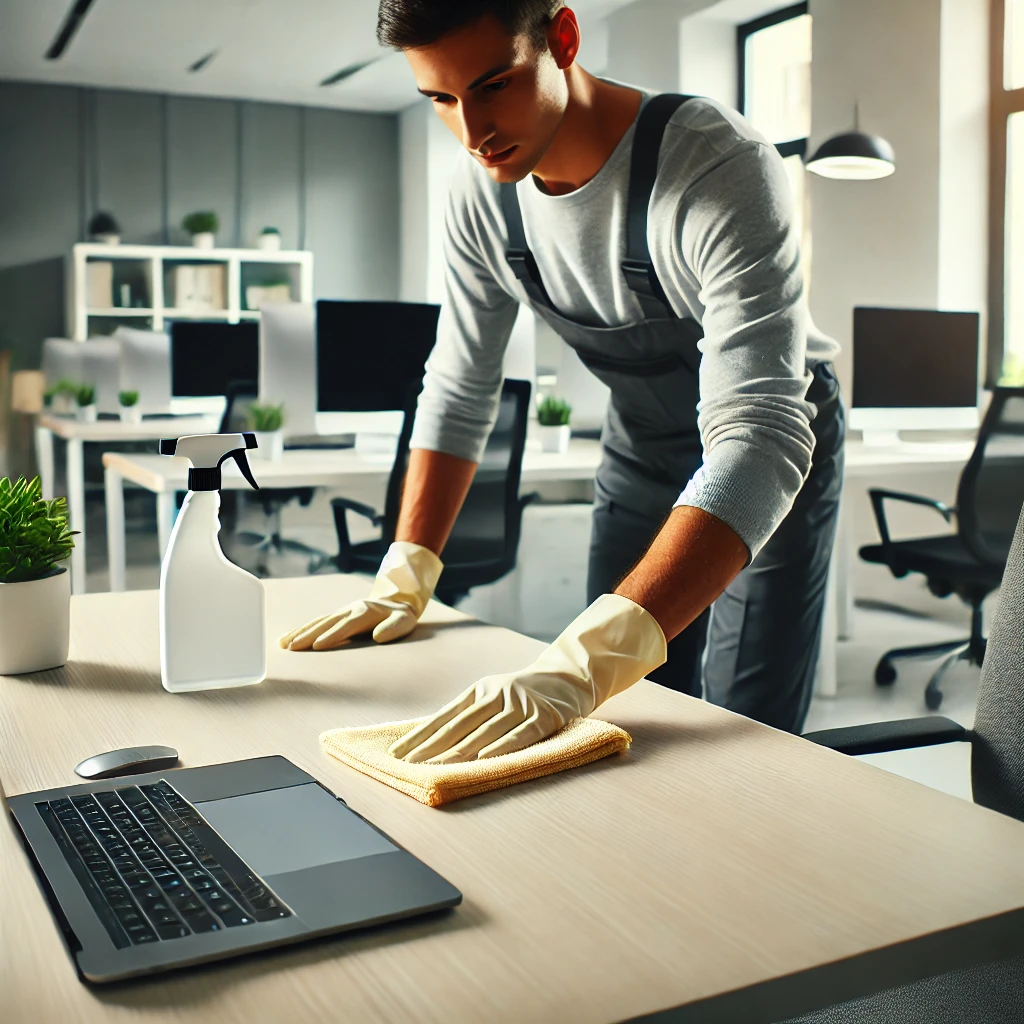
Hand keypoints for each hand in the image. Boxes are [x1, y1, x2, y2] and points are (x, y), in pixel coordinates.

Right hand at [279, 541, 442, 650]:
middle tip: (292, 648)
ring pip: (318, 622)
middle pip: (326, 623)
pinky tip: (286, 638)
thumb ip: (394, 627)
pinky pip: (317, 622)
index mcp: (365, 612)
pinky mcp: (337, 616)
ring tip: (284, 644)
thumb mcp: (405, 621)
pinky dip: (301, 629)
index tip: (318, 646)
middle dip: (308, 635)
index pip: (347, 625)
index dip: (333, 635)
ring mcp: (342, 612)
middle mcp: (350, 610)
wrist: (397, 601)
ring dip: (301, 632)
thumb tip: (378, 636)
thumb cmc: (402, 616)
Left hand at [389, 594, 665, 762]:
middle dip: (431, 747)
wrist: (570, 677)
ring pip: (485, 732)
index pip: (444, 716)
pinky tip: (484, 760)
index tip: (398, 752)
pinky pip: (519, 735)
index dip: (420, 735)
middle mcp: (496, 694)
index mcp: (479, 690)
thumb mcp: (494, 696)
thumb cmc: (524, 694)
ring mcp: (521, 704)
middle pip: (459, 725)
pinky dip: (501, 748)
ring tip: (438, 767)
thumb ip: (469, 716)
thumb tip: (431, 743)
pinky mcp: (544, 716)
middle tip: (408, 764)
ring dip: (460, 751)